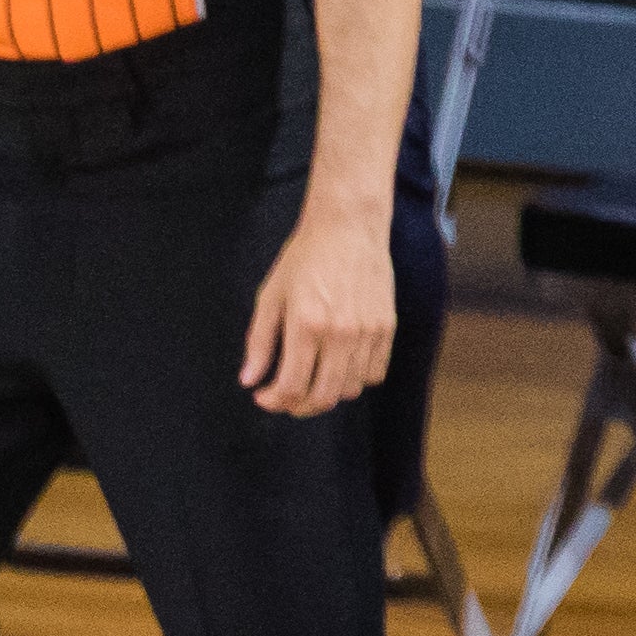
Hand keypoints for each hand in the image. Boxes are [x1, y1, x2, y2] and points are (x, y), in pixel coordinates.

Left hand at [239, 201, 398, 416]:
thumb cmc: (304, 259)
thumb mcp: (270, 296)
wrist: (349, 228)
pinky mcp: (387, 327)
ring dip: (326, 394)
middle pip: (322, 397)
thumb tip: (249, 381)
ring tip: (309, 381)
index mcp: (306, 325)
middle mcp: (340, 333)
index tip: (262, 396)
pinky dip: (355, 380)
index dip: (273, 401)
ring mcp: (368, 332)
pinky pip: (375, 374)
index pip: (290, 387)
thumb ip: (258, 342)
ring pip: (349, 390)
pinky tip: (337, 367)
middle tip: (284, 398)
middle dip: (298, 406)